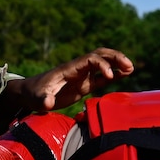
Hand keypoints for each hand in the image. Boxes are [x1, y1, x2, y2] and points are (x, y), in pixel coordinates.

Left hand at [18, 47, 133, 111]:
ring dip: (116, 64)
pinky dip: (113, 76)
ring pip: (102, 64)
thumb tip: (48, 103)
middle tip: (129, 66)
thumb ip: (43, 99)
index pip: (90, 59)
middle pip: (100, 55)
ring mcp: (81, 77)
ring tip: (131, 69)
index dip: (102, 65)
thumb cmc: (32, 94)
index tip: (108, 77)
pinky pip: (100, 78)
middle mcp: (77, 69)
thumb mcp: (36, 98)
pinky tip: (124, 75)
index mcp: (69, 68)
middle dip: (115, 58)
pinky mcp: (83, 86)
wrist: (29, 95)